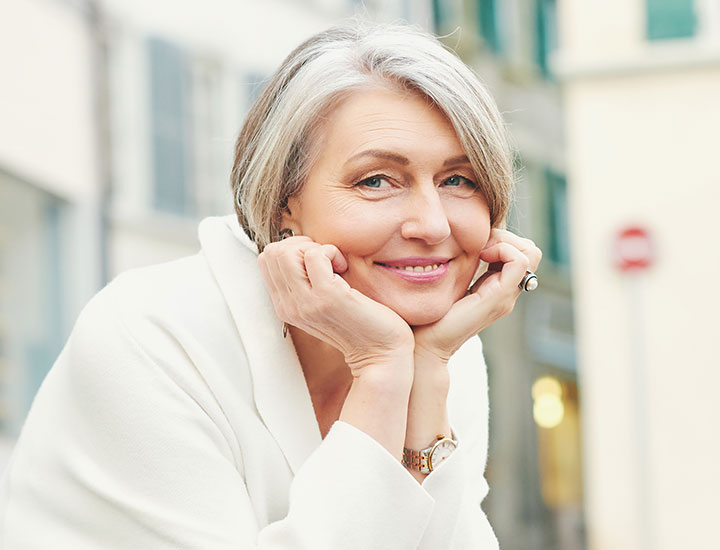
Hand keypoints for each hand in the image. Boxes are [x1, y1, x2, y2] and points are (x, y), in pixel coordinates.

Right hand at [258, 236, 413, 374]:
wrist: (380, 352)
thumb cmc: (358, 323)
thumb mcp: (321, 303)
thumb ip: (305, 283)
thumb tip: (301, 249)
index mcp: (285, 307)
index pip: (266, 260)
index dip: (292, 250)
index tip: (317, 261)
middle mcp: (289, 306)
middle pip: (273, 253)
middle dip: (301, 245)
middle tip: (326, 259)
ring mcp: (306, 302)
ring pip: (286, 252)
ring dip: (315, 247)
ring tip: (334, 263)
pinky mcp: (327, 296)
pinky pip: (315, 254)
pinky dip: (331, 251)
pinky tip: (344, 268)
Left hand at [412, 229, 541, 362]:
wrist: (425, 343)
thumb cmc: (428, 313)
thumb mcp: (449, 282)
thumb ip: (460, 267)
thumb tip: (457, 241)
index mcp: (496, 287)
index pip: (519, 252)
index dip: (501, 239)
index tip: (475, 243)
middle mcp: (506, 293)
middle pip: (530, 251)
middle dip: (506, 237)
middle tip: (479, 244)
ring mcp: (505, 297)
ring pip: (529, 253)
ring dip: (504, 241)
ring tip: (480, 249)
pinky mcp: (499, 298)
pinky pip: (518, 261)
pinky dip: (502, 249)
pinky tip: (480, 255)